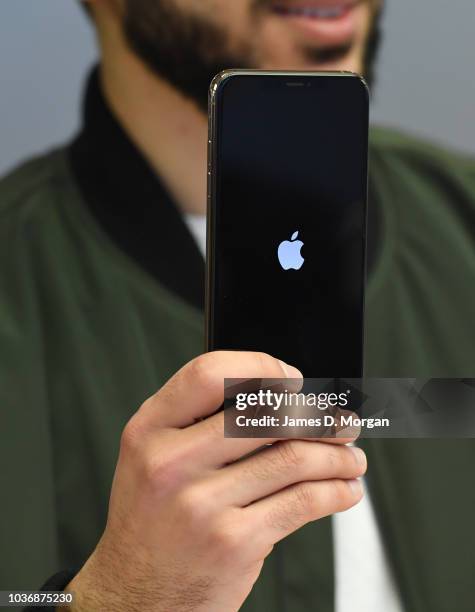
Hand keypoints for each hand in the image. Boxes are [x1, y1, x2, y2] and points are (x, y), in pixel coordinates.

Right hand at [62, 352, 365, 611]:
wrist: (137, 595)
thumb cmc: (153, 520)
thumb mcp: (154, 458)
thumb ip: (200, 421)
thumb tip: (282, 397)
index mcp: (148, 430)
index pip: (210, 373)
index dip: (261, 367)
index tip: (293, 380)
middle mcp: (170, 462)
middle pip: (266, 414)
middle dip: (319, 415)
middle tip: (341, 422)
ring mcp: (201, 504)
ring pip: (294, 457)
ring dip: (338, 454)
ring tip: (351, 456)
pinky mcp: (234, 542)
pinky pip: (303, 502)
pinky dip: (336, 491)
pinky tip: (345, 489)